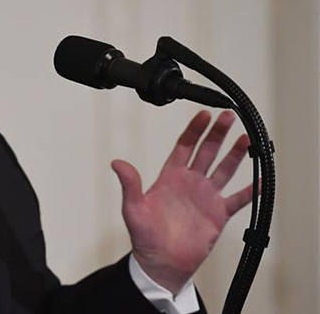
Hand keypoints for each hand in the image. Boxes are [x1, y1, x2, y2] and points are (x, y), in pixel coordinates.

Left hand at [111, 110, 253, 294]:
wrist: (161, 263)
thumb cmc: (144, 236)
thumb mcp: (133, 208)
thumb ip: (130, 184)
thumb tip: (117, 163)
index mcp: (170, 177)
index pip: (184, 146)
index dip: (194, 130)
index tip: (203, 115)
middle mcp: (190, 182)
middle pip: (207, 152)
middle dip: (217, 134)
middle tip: (228, 116)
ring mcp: (205, 197)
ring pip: (224, 170)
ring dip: (235, 155)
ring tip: (247, 138)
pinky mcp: (217, 214)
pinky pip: (238, 200)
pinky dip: (249, 191)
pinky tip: (260, 180)